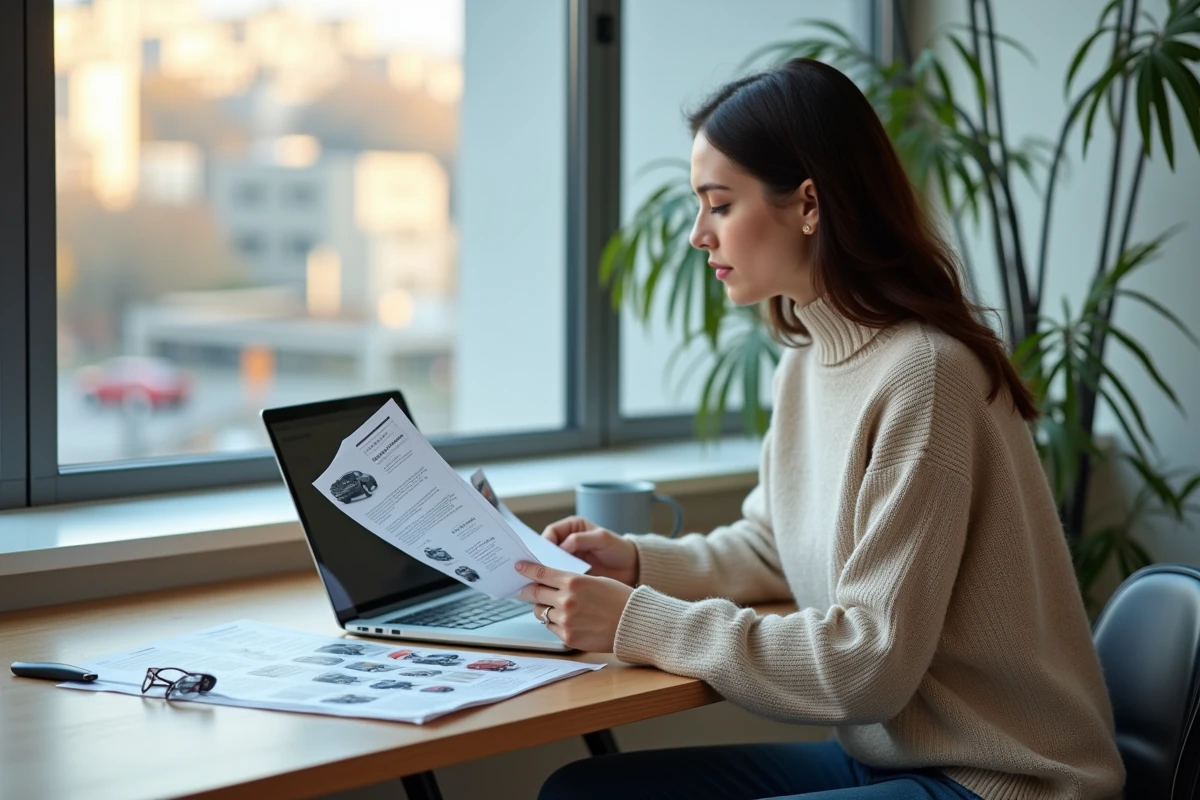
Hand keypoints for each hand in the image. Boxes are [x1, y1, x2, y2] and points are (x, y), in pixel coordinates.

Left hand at [515, 561, 633, 652]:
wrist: (634, 623)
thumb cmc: (619, 598)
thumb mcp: (595, 580)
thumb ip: (571, 581)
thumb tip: (550, 581)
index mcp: (573, 582)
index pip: (541, 573)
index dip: (526, 569)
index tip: (518, 567)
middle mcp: (566, 601)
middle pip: (535, 593)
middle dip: (528, 590)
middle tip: (524, 589)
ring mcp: (566, 621)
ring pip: (541, 612)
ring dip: (543, 607)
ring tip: (553, 606)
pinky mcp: (568, 638)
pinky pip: (551, 628)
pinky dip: (555, 623)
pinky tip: (568, 620)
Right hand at [542, 516, 639, 585]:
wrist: (631, 568)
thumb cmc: (619, 549)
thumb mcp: (602, 539)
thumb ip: (581, 539)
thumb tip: (562, 546)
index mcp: (572, 527)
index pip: (551, 532)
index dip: (544, 542)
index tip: (543, 554)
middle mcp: (567, 542)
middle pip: (547, 549)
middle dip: (542, 558)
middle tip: (539, 569)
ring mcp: (568, 558)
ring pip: (550, 563)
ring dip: (547, 571)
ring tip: (544, 580)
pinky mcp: (571, 574)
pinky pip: (558, 576)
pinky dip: (555, 581)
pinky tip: (554, 587)